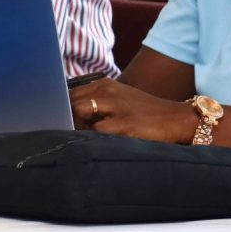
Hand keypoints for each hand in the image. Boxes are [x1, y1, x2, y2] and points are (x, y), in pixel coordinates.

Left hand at [69, 77, 198, 144]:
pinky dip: (90, 139)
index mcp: (104, 84)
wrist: (176, 119)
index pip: (69, 93)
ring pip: (78, 113)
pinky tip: (92, 147)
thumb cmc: (144, 113)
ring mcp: (116, 106)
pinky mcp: (125, 124)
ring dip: (74, 127)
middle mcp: (108, 90)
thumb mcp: (118, 100)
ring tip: (76, 140)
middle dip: (63, 118)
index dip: (58, 107)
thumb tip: (66, 117)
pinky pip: (96, 132)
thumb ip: (94, 104)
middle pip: (70, 102)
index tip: (54, 119)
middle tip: (63, 133)